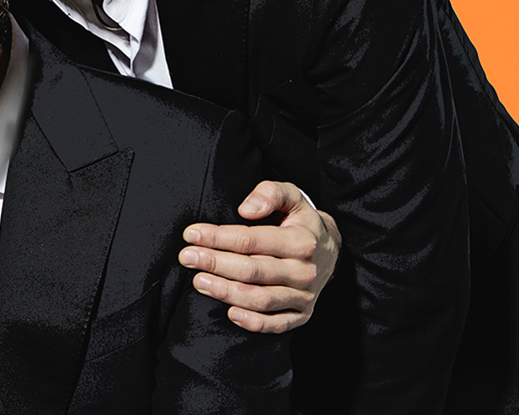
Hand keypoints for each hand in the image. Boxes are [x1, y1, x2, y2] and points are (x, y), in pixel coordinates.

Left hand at [179, 180, 340, 333]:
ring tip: (199, 281)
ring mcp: (305, 296)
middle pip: (252, 270)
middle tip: (186, 257)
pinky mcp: (303, 315)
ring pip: (261, 299)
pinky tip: (230, 313)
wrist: (332, 249)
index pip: (252, 240)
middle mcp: (305, 271)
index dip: (218, 237)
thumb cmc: (301, 221)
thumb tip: (246, 209)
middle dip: (215, 263)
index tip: (191, 234)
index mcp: (301, 241)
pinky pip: (277, 324)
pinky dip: (253, 323)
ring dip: (226, 292)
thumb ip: (271, 193)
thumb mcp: (293, 196)